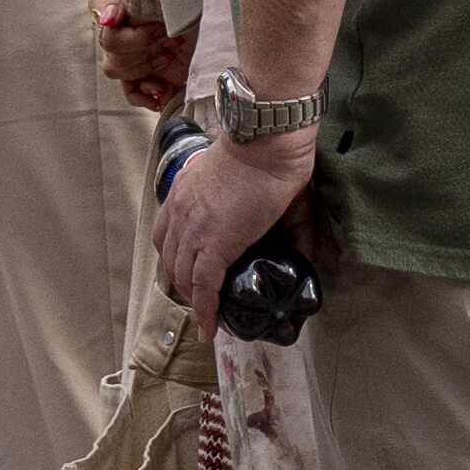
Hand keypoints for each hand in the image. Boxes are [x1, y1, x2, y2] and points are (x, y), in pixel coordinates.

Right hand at [92, 0, 193, 113]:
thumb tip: (108, 19)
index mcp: (109, 8)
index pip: (110, 38)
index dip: (136, 40)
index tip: (159, 28)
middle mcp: (120, 32)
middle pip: (116, 63)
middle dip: (146, 55)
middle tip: (170, 38)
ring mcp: (135, 49)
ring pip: (126, 78)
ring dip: (149, 72)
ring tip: (169, 55)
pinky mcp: (152, 63)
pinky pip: (136, 90)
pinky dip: (146, 97)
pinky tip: (160, 96)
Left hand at [146, 117, 311, 323]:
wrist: (268, 142)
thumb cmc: (269, 152)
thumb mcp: (258, 184)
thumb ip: (273, 218)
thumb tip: (302, 254)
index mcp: (183, 193)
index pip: (166, 235)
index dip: (178, 260)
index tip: (191, 276)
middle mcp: (179, 212)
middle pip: (170, 260)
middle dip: (185, 284)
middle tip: (206, 299)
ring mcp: (193, 230)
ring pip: (183, 278)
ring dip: (195, 300)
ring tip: (213, 316)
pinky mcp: (213, 245)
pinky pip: (203, 287)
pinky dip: (206, 311)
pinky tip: (213, 327)